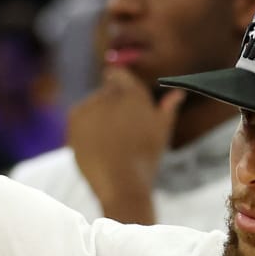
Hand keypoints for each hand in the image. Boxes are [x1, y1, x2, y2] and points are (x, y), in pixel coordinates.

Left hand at [66, 67, 184, 224]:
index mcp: (134, 93)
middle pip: (106, 90)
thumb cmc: (145, 158)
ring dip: (97, 115)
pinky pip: (79, 115)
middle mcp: (113, 94)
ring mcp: (92, 104)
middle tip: (117, 129)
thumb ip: (167, 108)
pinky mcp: (75, 116)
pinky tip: (95, 143)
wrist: (121, 182)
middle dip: (110, 104)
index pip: (118, 74)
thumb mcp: (161, 132)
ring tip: (108, 141)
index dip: (117, 81)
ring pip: (92, 103)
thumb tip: (179, 92)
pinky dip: (84, 126)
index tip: (115, 91)